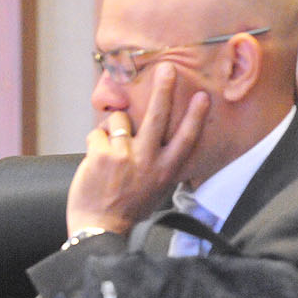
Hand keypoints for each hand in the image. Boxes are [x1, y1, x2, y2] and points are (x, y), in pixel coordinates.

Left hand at [67, 62, 209, 234]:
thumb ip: (159, 165)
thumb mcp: (155, 189)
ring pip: (119, 119)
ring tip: (109, 147)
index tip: (203, 97)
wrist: (99, 229)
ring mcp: (124, 155)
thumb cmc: (127, 210)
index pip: (186, 138)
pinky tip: (94, 159)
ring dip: (112, 127)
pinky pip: (97, 133)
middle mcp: (148, 160)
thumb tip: (160, 143)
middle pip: (158, 116)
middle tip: (166, 69)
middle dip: (163, 89)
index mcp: (165, 170)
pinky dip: (94, 141)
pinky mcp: (101, 155)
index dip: (195, 116)